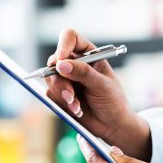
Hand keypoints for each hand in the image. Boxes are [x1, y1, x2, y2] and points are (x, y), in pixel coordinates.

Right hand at [45, 29, 150, 159]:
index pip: (70, 38)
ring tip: (77, 106)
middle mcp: (75, 63)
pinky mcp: (60, 94)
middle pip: (55, 61)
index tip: (60, 62)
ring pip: (50, 79)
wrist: (112, 125)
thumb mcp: (102, 85)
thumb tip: (61, 64)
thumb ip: (83, 73)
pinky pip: (50, 94)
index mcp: (89, 54)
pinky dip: (62, 104)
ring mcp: (66, 79)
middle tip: (70, 95)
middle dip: (60, 81)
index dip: (62, 46)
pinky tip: (76, 110)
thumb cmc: (113, 101)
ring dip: (62, 95)